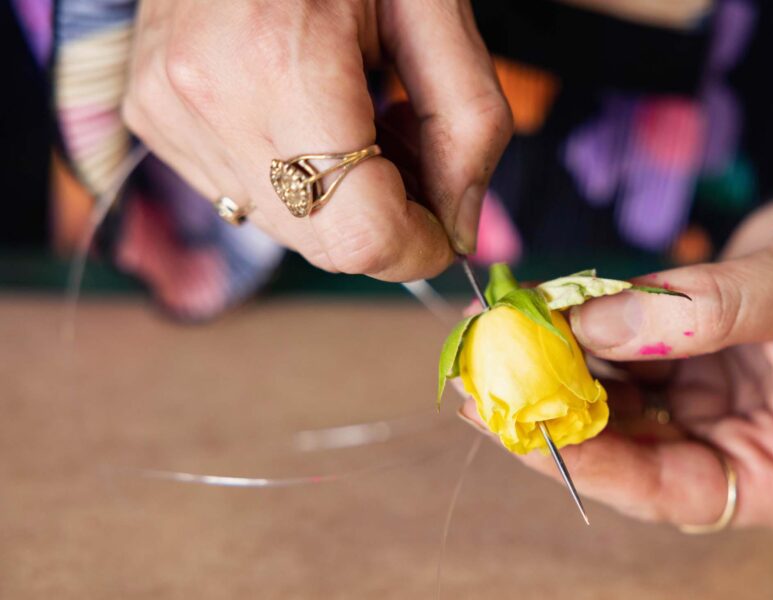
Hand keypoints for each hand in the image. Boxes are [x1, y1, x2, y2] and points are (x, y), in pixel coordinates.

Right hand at [123, 0, 511, 279]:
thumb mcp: (434, 10)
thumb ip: (468, 125)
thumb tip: (460, 232)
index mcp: (283, 62)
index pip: (361, 237)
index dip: (419, 249)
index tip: (447, 225)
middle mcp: (208, 98)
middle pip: (324, 244)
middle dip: (385, 219)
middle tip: (408, 145)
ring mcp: (166, 110)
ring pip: (285, 227)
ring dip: (341, 200)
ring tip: (360, 115)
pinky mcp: (151, 115)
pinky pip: (245, 194)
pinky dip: (295, 180)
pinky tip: (311, 116)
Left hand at [466, 187, 772, 529]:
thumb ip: (704, 311)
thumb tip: (591, 324)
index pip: (670, 490)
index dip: (594, 463)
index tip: (527, 423)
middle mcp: (736, 455)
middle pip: (627, 453)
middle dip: (555, 413)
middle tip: (482, 380)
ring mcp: (706, 413)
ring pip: (612, 405)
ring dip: (555, 370)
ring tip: (498, 337)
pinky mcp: (684, 372)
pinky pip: (618, 362)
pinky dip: (578, 336)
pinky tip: (537, 309)